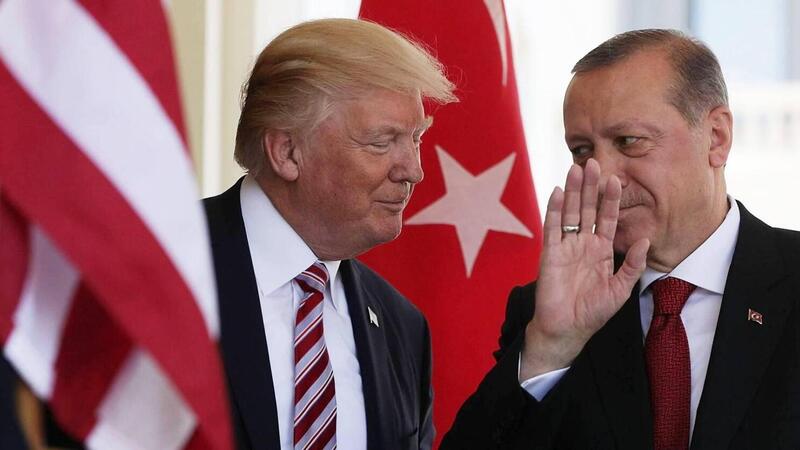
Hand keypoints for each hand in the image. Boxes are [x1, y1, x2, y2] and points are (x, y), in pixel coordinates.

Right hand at [520, 159, 648, 379]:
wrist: (567, 329)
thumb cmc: (593, 312)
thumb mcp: (620, 289)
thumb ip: (632, 265)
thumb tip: (644, 239)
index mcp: (600, 249)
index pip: (606, 218)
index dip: (610, 199)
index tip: (616, 179)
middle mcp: (582, 243)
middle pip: (586, 208)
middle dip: (590, 186)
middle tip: (593, 163)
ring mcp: (565, 246)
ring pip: (569, 212)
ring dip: (572, 191)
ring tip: (576, 169)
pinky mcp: (549, 253)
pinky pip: (552, 227)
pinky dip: (554, 209)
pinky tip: (557, 191)